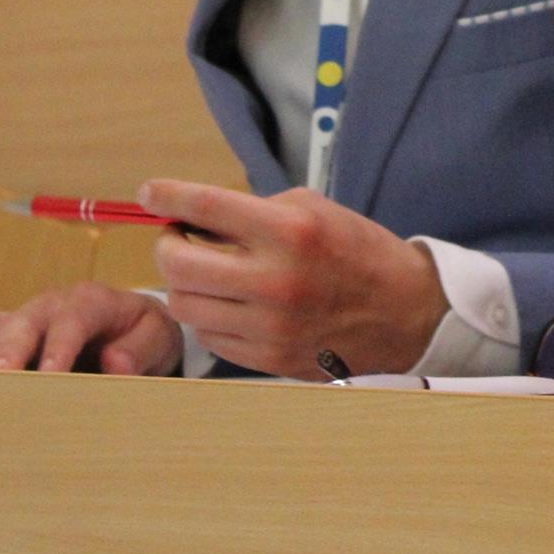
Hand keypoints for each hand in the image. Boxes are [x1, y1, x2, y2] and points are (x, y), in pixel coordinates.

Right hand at [0, 282, 183, 375]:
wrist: (131, 329)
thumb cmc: (142, 336)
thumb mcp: (156, 338)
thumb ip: (140, 348)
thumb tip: (114, 363)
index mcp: (90, 302)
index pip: (72, 320)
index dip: (60, 348)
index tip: (51, 377)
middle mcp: (48, 306)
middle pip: (23, 323)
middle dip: (9, 352)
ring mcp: (20, 320)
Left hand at [138, 181, 448, 379]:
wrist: (404, 313)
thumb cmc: (357, 251)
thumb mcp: (313, 210)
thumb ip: (255, 211)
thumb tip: (194, 218)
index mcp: (290, 231)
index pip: (205, 207)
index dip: (166, 196)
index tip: (149, 193)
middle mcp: (275, 280)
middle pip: (178, 263)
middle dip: (167, 245)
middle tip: (178, 236)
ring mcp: (269, 326)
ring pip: (184, 305)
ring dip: (185, 283)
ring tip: (205, 272)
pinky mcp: (267, 359)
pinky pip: (208, 336)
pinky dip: (209, 315)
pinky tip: (228, 302)